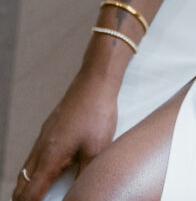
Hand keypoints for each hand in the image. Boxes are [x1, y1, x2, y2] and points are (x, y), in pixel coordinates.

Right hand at [12, 69, 118, 200]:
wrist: (95, 82)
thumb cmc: (97, 114)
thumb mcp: (96, 150)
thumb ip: (83, 175)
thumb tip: (79, 192)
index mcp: (50, 157)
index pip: (30, 193)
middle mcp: (41, 148)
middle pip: (22, 184)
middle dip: (23, 200)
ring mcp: (43, 137)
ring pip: (26, 170)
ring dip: (27, 186)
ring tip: (38, 197)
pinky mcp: (49, 130)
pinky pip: (33, 157)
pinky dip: (33, 172)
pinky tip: (46, 173)